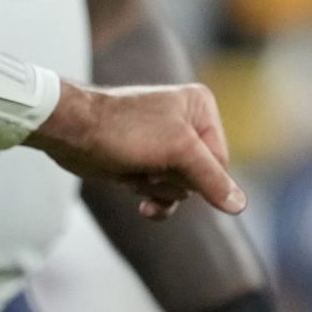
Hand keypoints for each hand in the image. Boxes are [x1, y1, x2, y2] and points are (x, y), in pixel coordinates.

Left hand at [30, 82, 244, 219]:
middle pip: (202, 177)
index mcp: (200, 106)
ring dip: (156, 188)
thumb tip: (239, 205)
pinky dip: (154, 200)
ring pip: (182, 189)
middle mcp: (187, 122)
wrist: (71, 132)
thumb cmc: (123, 130)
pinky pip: (165, 194)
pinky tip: (141, 205)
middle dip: (172, 181)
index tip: (166, 159)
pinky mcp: (147, 161)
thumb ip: (212, 178)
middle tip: (147, 163)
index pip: (221, 162)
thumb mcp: (177, 150)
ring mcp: (166, 143)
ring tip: (134, 170)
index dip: (196, 173)